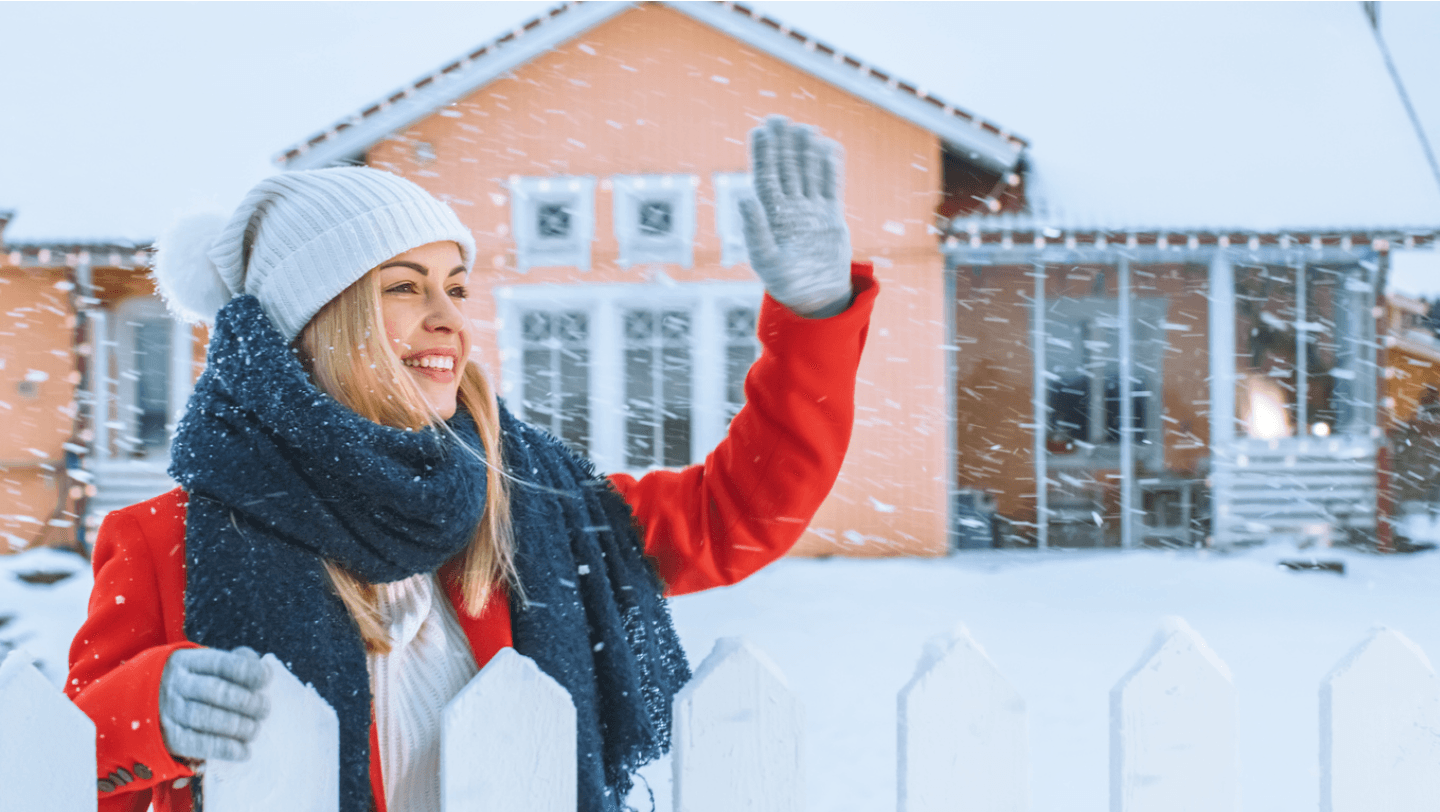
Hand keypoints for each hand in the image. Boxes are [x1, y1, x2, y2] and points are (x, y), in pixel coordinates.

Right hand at [159, 646, 270, 761]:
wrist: (144, 701)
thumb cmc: (192, 681)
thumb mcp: (205, 664)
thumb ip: (234, 661)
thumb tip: (262, 668)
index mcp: (187, 661)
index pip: (220, 663)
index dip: (247, 671)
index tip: (266, 679)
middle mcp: (176, 684)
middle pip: (214, 691)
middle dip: (245, 701)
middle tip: (264, 709)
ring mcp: (169, 711)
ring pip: (205, 717)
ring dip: (236, 725)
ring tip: (254, 729)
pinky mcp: (168, 736)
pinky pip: (196, 743)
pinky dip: (223, 749)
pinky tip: (243, 751)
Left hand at [740, 116, 853, 317]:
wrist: (817, 299)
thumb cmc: (786, 284)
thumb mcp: (766, 260)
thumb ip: (755, 229)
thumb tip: (745, 196)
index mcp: (770, 216)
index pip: (766, 177)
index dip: (763, 153)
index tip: (761, 129)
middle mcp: (790, 209)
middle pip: (786, 169)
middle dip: (783, 145)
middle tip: (779, 118)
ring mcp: (811, 211)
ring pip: (808, 173)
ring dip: (806, 151)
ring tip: (804, 128)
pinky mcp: (832, 217)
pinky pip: (831, 186)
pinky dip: (831, 167)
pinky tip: (829, 147)